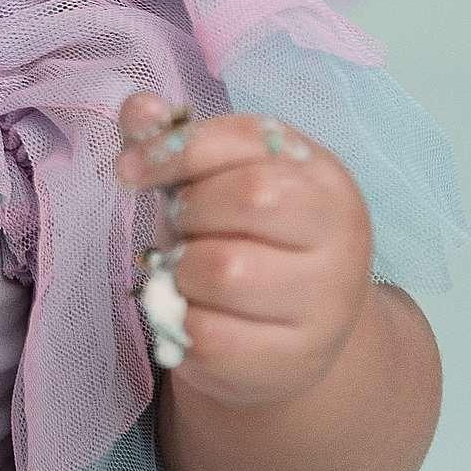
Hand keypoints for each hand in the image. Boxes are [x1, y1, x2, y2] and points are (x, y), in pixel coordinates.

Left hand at [115, 91, 374, 409]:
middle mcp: (341, 237)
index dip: (175, 149)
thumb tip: (140, 109)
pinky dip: (180, 320)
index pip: (247, 139)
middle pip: (248, 197)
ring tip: (191, 273)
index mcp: (323, 178)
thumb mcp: (214, 183)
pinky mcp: (294, 360)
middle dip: (191, 211)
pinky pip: (208, 334)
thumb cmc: (243, 240)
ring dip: (181, 272)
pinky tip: (197, 314)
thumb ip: (174, 140)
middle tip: (182, 228)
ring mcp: (325, 303)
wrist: (287, 334)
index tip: (130, 169)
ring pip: (223, 271)